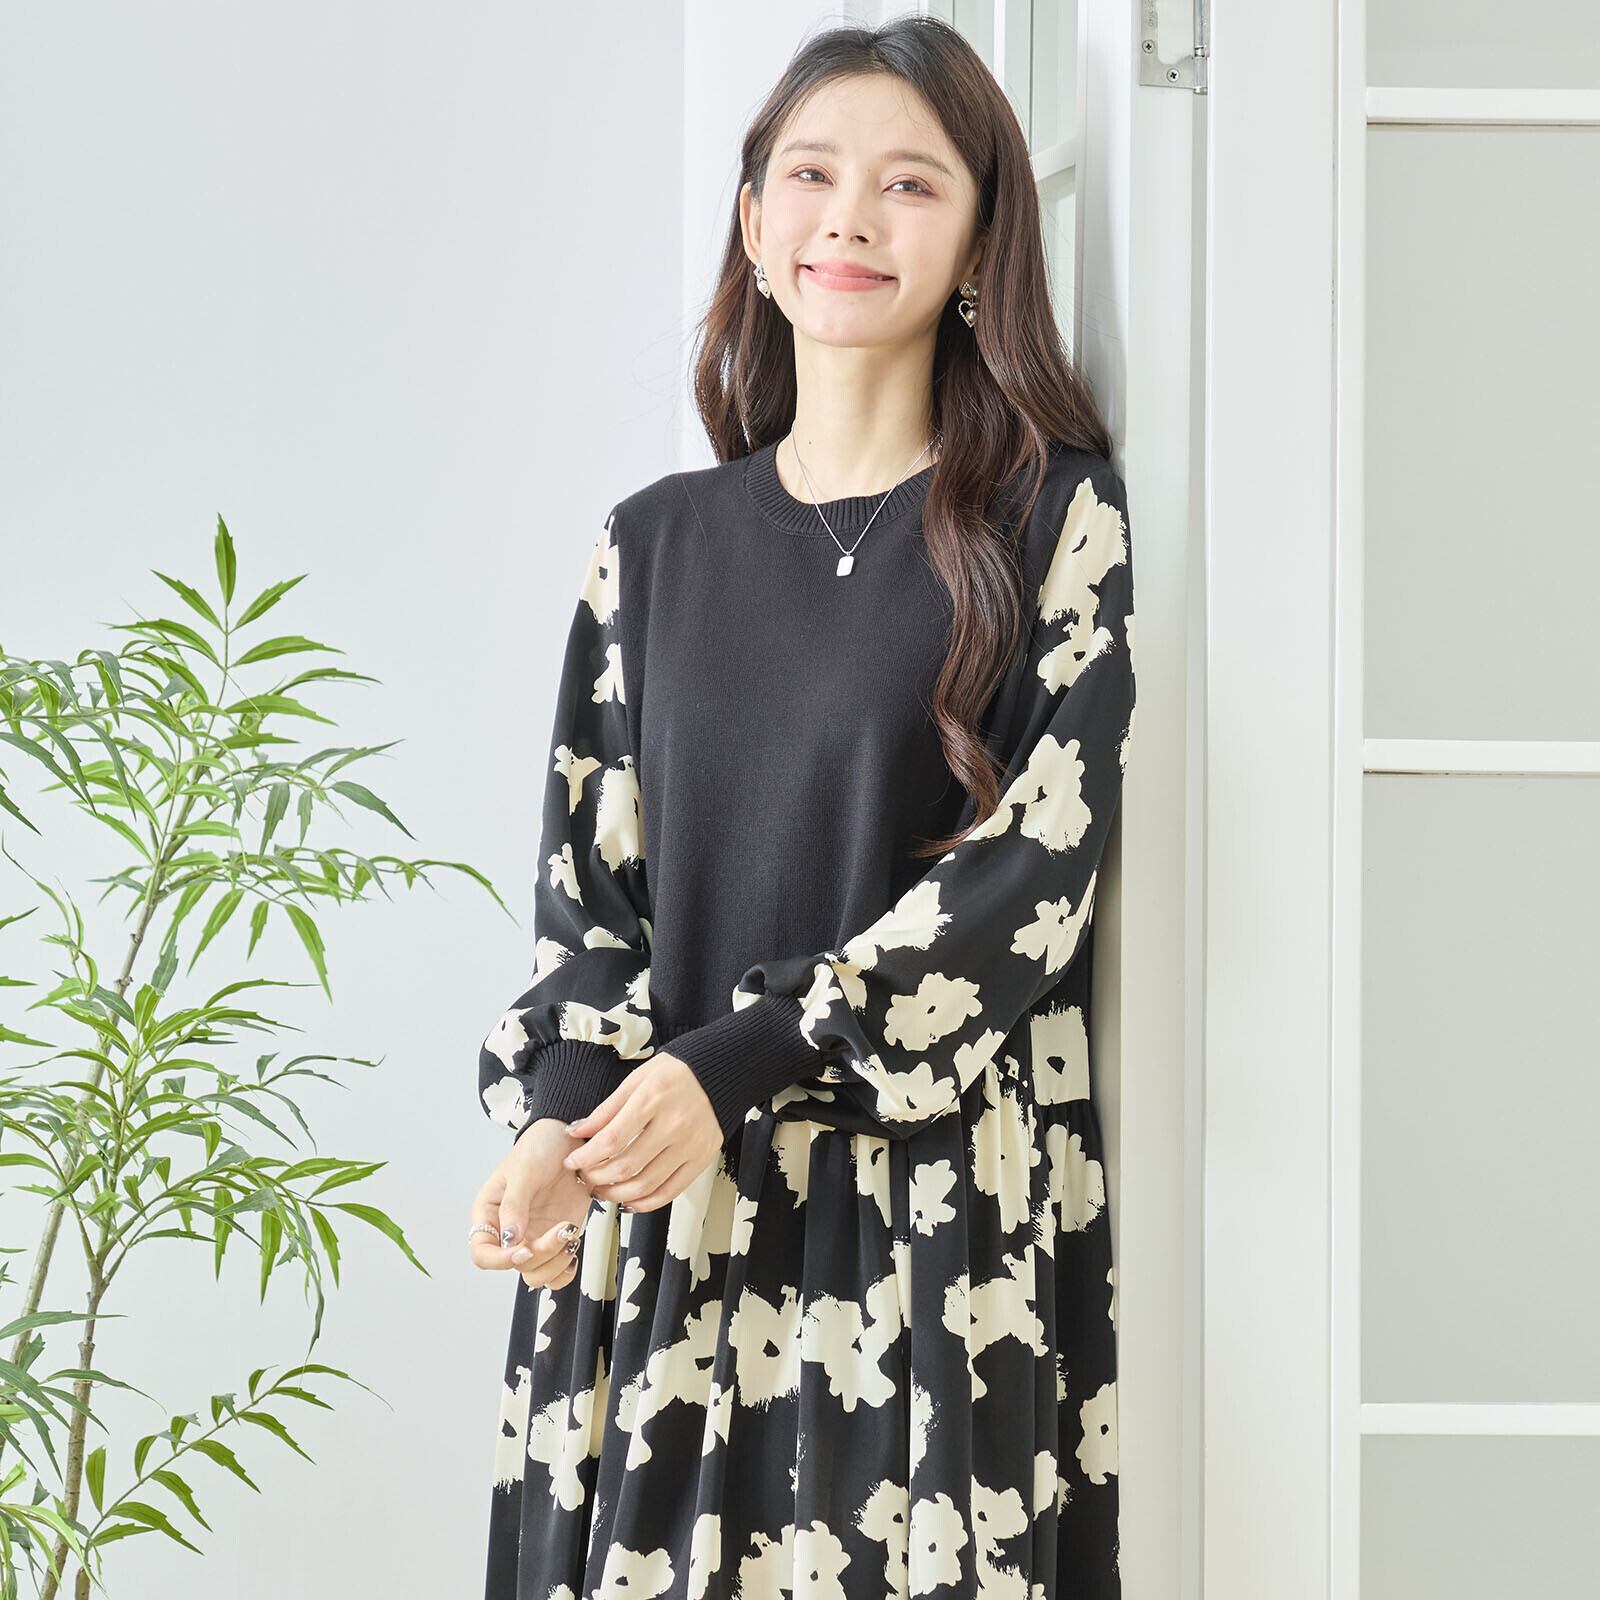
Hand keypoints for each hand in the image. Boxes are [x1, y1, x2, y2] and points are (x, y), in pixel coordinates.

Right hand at [468, 1118, 592, 1289]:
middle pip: (515, 1266)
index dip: (501, 1260)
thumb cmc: (540, 1148)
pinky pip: (555, 1271)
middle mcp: (509, 1230)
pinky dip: (565, 1270)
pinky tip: (572, 1247)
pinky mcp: (555, 1239)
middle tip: (561, 1230)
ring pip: (536, 1273)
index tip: (525, 1250)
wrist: (571, 1141)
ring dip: (555, 1263)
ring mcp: (534, 1236)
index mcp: (489, 1213)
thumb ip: (514, 1205)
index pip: (483, 1253)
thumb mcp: (524, 1170)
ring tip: (569, 1235)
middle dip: (540, 1254)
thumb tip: (509, 1240)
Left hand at [561, 1051, 722, 1212]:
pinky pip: (671, 1191)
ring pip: (647, 1184)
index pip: (612, 1139)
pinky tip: (630, 1200)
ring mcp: (691, 1144)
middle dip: (597, 1177)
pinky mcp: (702, 1158)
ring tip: (602, 1190)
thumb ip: (606, 1109)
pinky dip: (647, 1203)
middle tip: (584, 1177)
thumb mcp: (637, 1079)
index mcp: (654, 1098)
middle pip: (627, 1165)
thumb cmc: (677, 1071)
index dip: (586, 1156)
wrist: (721, 1071)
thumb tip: (577, 1132)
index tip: (572, 1161)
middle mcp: (674, 1123)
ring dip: (617, 1194)